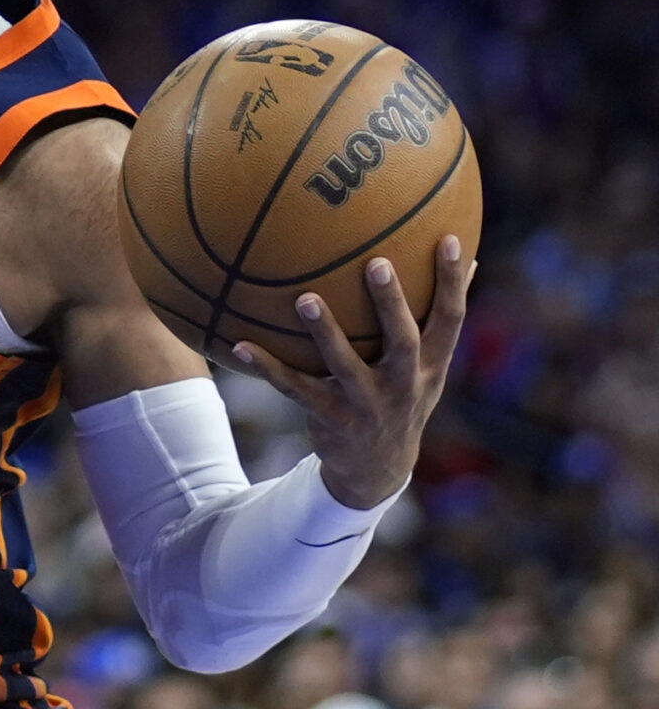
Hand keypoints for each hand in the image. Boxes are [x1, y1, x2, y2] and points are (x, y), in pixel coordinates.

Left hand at [234, 235, 476, 509]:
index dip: (453, 282)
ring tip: (305, 299)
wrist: (378, 468)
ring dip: (326, 332)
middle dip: (392, 304)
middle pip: (403, 340)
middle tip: (377, 263)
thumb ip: (439, 317)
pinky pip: (295, 389)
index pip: (451, 319)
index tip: (451, 240)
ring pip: (346, 365)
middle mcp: (404, 384)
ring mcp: (368, 403)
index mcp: (431, 365)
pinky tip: (239, 345)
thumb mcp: (430, 365)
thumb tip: (468, 258)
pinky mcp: (331, 418)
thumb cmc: (403, 396)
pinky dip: (268, 368)